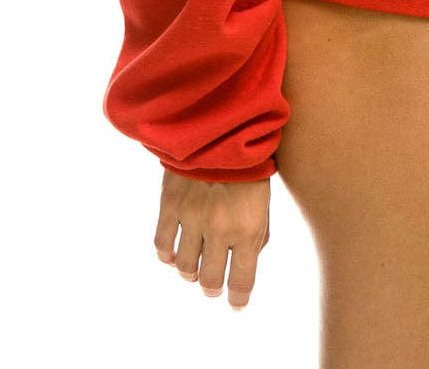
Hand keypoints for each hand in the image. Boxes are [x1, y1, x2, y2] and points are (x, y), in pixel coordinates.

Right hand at [154, 168, 271, 308]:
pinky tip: (174, 253)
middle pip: (210, 280)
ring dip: (191, 272)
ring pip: (185, 267)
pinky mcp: (170, 204)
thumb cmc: (250, 163)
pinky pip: (163, 245)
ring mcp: (192, 217)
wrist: (222, 124)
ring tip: (195, 266)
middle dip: (213, 287)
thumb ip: (258, 234)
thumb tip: (245, 261)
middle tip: (214, 285)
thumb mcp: (265, 200)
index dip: (238, 298)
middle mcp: (219, 229)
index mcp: (248, 228)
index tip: (236, 304)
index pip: (241, 281)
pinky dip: (168, 255)